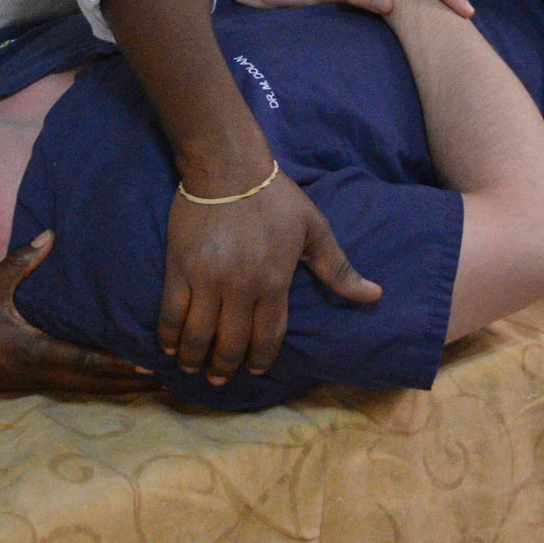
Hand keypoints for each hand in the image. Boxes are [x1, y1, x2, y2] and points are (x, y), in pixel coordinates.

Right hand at [0, 233, 157, 397]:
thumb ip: (20, 263)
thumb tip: (51, 234)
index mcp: (36, 352)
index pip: (87, 360)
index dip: (121, 364)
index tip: (152, 364)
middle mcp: (44, 372)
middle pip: (99, 382)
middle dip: (135, 381)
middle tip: (173, 376)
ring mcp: (40, 381)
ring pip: (91, 388)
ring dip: (123, 385)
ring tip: (158, 381)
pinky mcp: (34, 382)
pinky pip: (78, 386)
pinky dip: (103, 384)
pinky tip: (120, 380)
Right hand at [159, 171, 380, 383]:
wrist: (228, 166)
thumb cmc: (275, 197)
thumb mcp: (314, 229)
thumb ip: (339, 269)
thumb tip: (374, 295)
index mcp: (275, 282)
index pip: (268, 337)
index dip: (261, 358)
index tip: (255, 368)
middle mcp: (240, 288)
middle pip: (231, 343)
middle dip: (226, 366)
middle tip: (221, 376)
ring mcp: (207, 280)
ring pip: (198, 335)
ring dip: (195, 358)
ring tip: (193, 367)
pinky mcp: (180, 268)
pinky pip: (171, 312)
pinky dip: (169, 335)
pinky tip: (170, 346)